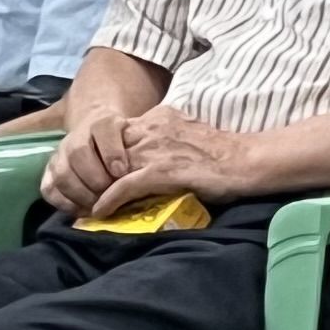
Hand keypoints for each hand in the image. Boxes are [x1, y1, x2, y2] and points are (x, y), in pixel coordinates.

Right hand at [41, 110, 134, 217]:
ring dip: (80, 193)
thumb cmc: (121, 145)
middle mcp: (76, 137)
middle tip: (109, 193)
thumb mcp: (135, 140)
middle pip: (78, 153)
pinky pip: (48, 189)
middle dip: (95, 178)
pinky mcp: (49, 173)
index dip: (112, 152)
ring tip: (97, 205)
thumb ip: (135, 150)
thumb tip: (127, 173)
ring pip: (62, 173)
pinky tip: (82, 211)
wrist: (96, 136)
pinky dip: (64, 203)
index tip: (121, 171)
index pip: (104, 130)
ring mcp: (59, 156)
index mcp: (100, 123)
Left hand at [88, 104, 251, 217]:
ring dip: (95, 187)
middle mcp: (151, 129)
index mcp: (158, 117)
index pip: (118, 131)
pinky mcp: (161, 172)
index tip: (98, 171)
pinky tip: (100, 212)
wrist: (245, 160)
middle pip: (107, 147)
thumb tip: (151, 151)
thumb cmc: (222, 152)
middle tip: (84, 190)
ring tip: (85, 204)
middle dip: (93, 170)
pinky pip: (124, 186)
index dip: (105, 153)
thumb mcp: (187, 131)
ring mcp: (155, 150)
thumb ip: (165, 136)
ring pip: (110, 167)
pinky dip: (109, 200)